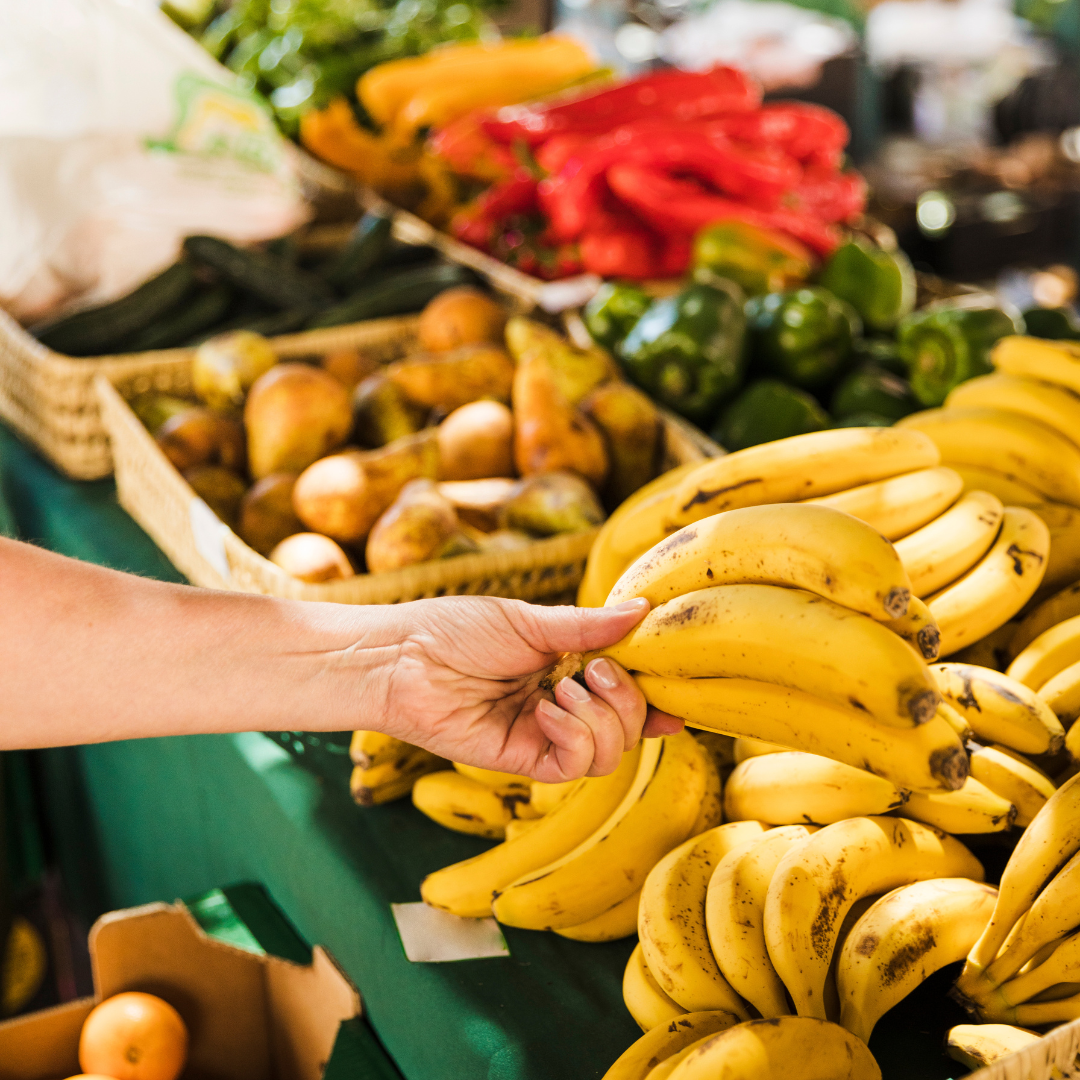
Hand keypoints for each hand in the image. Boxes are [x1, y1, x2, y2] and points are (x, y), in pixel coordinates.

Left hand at [369, 595, 683, 782]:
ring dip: (602, 719)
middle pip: (627, 727)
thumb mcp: (528, 620)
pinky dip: (574, 737)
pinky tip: (547, 711)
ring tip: (564, 690)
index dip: (653, 699)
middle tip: (594, 669)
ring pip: (609, 753)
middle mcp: (560, 707)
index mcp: (565, 670)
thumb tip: (643, 609)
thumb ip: (587, 625)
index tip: (678, 695)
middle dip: (627, 699)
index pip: (624, 694)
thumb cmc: (453, 628)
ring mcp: (542, 735)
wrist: (401, 655)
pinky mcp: (520, 759)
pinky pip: (572, 766)